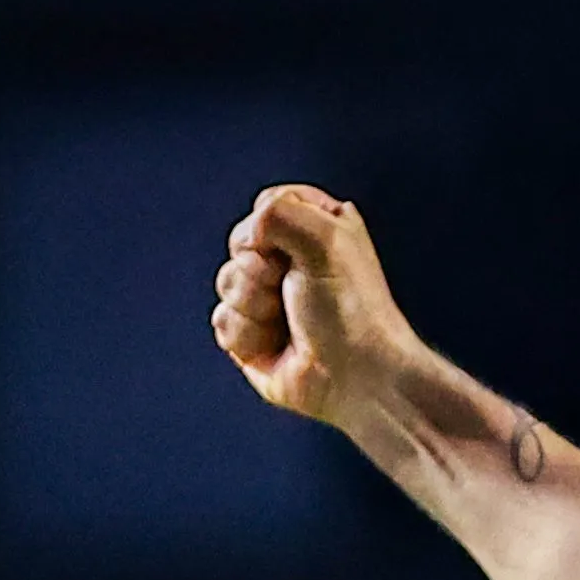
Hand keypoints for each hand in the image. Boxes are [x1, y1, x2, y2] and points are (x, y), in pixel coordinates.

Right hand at [210, 184, 418, 425]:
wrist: (357, 375)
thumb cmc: (350, 307)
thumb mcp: (325, 238)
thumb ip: (278, 210)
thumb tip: (246, 236)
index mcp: (318, 230)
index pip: (266, 205)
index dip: (269, 226)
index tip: (298, 249)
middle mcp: (293, 262)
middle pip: (238, 244)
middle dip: (258, 270)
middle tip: (293, 289)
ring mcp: (270, 300)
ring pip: (226, 282)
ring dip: (254, 304)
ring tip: (288, 321)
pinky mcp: (252, 336)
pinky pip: (222, 321)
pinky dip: (246, 334)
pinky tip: (275, 345)